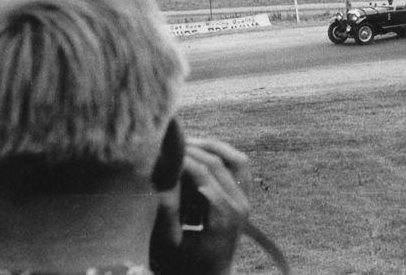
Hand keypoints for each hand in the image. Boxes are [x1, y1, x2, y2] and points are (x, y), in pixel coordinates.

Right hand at [151, 138, 250, 274]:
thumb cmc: (182, 265)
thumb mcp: (169, 244)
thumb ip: (166, 213)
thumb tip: (163, 181)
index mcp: (223, 216)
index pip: (202, 173)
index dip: (180, 158)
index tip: (158, 150)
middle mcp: (240, 205)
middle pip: (216, 162)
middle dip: (190, 149)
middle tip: (166, 143)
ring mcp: (247, 200)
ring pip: (233, 158)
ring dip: (208, 147)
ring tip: (182, 144)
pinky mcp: (247, 197)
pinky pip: (240, 165)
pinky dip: (223, 153)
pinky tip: (201, 151)